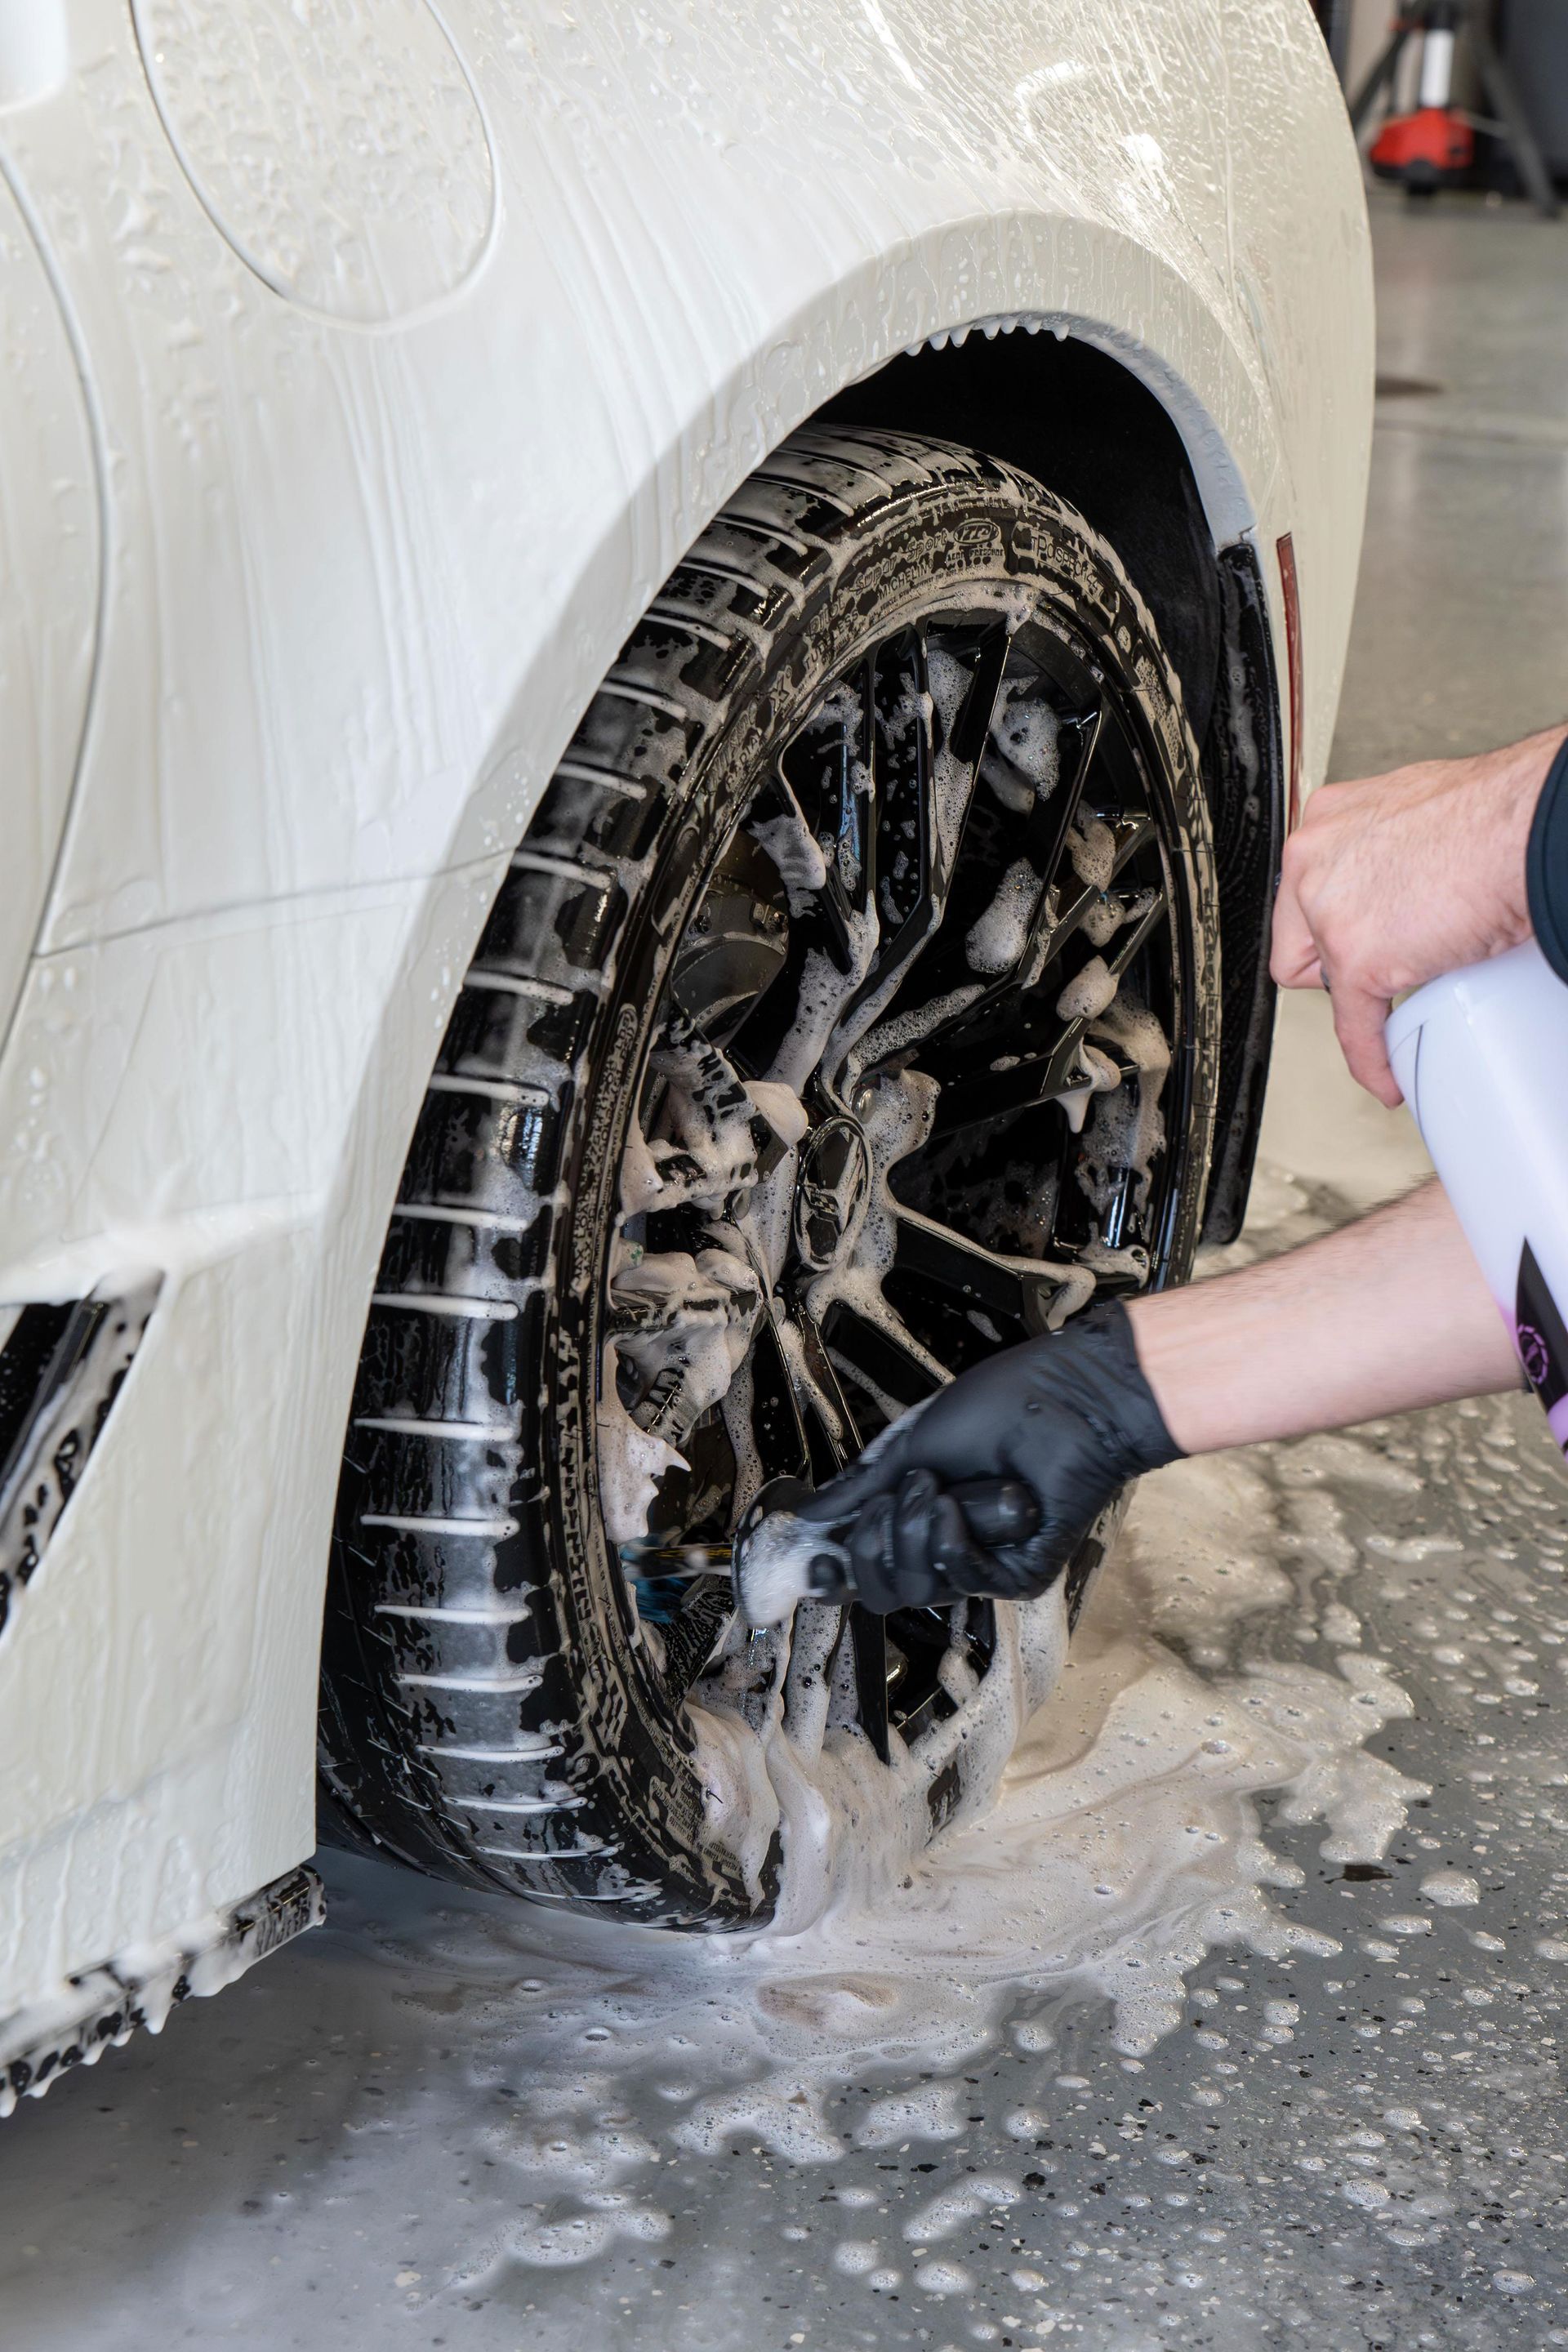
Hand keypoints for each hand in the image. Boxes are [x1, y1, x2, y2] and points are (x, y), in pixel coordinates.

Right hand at [795, 1301, 1180, 1611]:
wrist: (1066, 1398)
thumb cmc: (1002, 1405)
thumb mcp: (912, 1444)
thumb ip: (862, 1485)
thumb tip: (813, 1512)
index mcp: (923, 1520)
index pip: (868, 1571)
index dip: (838, 1569)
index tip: (818, 1556)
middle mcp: (951, 1550)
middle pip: (883, 1591)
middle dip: (875, 1541)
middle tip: (900, 1492)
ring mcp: (985, 1566)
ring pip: (917, 1588)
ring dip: (915, 1530)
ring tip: (938, 1485)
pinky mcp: (1020, 1574)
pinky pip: (960, 1577)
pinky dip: (947, 1541)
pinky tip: (954, 1505)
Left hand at [1270, 727, 1564, 1105]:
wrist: (1525, 827)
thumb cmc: (1497, 817)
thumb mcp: (1420, 815)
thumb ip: (1391, 849)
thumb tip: (1404, 876)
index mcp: (1329, 820)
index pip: (1303, 891)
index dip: (1332, 922)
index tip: (1356, 935)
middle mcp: (1314, 859)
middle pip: (1296, 938)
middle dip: (1336, 959)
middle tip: (1383, 963)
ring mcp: (1329, 911)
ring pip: (1323, 984)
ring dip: (1363, 996)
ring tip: (1397, 999)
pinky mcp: (1356, 960)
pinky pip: (1354, 1027)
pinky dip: (1372, 1057)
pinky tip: (1385, 1076)